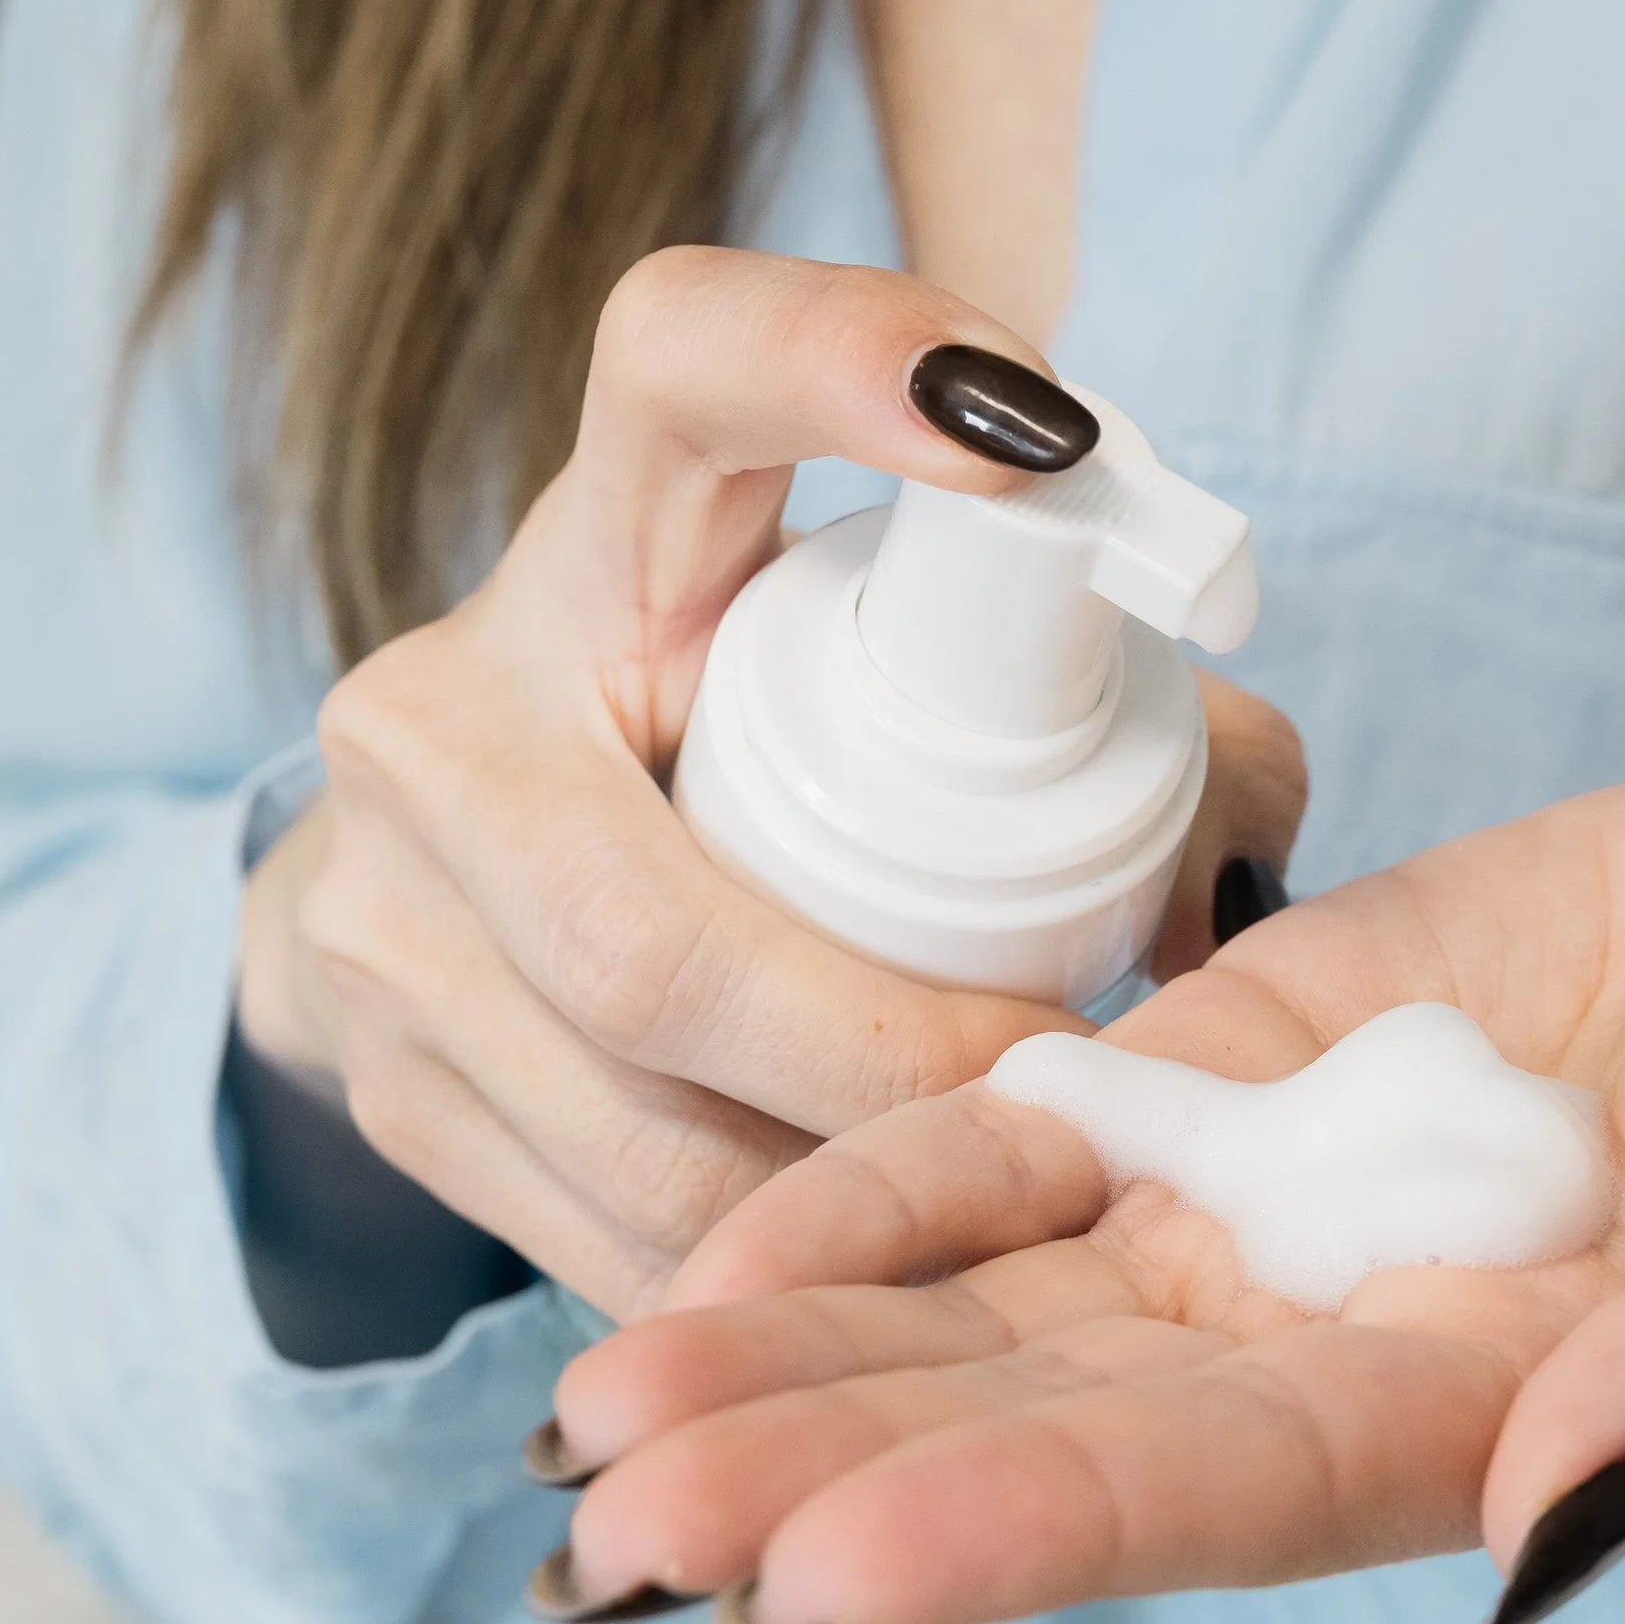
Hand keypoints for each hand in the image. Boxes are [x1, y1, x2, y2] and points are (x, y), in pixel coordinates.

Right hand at [237, 250, 1303, 1319]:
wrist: (450, 885)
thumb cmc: (749, 753)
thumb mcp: (884, 679)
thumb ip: (1118, 709)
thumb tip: (1240, 862)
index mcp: (612, 539)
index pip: (686, 367)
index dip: (841, 363)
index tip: (1033, 432)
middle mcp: (451, 704)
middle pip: (664, 940)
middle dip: (893, 1062)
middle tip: (1062, 1092)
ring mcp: (384, 908)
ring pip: (637, 1120)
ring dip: (848, 1196)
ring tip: (995, 1190)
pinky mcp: (384, 1080)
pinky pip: (602, 1227)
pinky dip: (768, 1260)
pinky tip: (867, 1252)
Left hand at [541, 780, 1624, 1623]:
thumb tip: (1565, 1512)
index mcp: (1508, 1408)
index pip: (1231, 1492)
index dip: (1026, 1524)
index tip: (812, 1574)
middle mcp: (1346, 1348)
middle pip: (1054, 1429)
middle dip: (826, 1468)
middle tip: (605, 1512)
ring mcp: (1272, 1217)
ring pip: (999, 1309)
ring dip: (794, 1355)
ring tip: (587, 1416)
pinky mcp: (1234, 1077)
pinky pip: (1030, 1143)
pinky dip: (877, 1186)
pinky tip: (714, 1241)